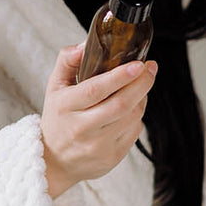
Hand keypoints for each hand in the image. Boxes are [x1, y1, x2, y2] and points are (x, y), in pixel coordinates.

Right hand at [40, 42, 156, 197]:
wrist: (55, 161)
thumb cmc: (58, 117)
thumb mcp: (54, 87)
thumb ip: (67, 61)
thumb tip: (85, 44)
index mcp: (65, 107)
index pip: (96, 90)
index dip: (120, 76)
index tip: (138, 64)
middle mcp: (82, 128)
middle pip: (121, 104)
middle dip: (142, 83)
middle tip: (150, 67)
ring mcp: (98, 145)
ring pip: (132, 116)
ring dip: (142, 96)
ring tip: (141, 84)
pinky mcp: (112, 156)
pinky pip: (135, 131)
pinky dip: (138, 114)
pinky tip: (133, 106)